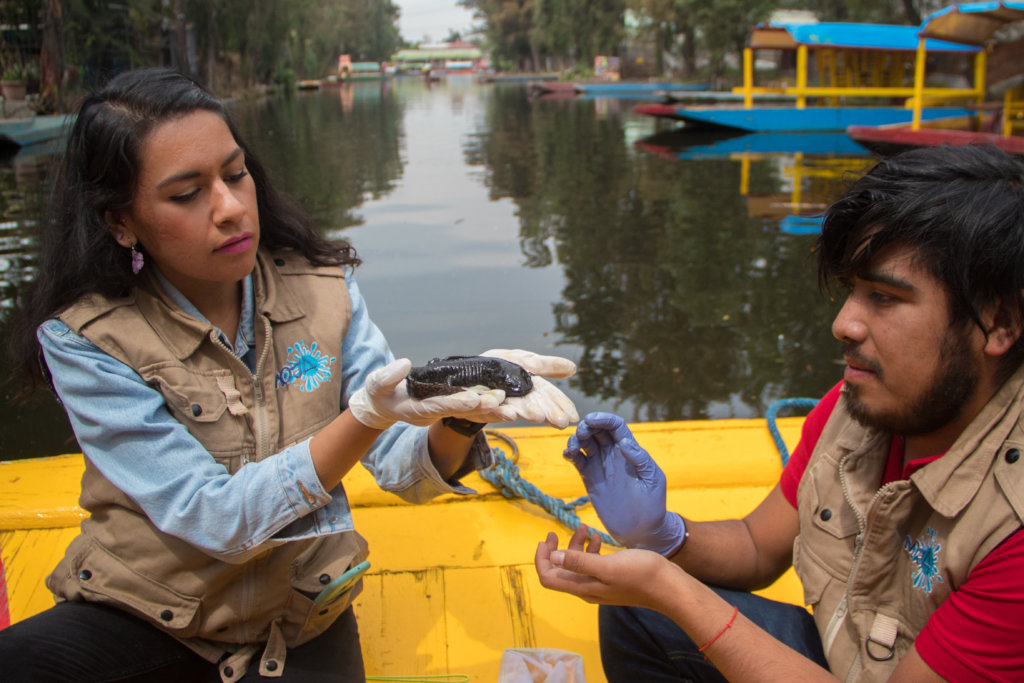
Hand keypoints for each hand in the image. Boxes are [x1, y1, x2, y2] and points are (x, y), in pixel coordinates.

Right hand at [348, 358, 503, 428]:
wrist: (384, 406)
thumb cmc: (380, 394)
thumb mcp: (377, 385)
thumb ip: (388, 376)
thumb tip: (404, 364)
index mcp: (418, 408)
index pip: (440, 405)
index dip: (456, 402)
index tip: (473, 398)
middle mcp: (436, 411)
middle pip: (462, 411)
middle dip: (483, 409)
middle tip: (503, 405)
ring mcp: (444, 410)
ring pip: (471, 412)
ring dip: (491, 411)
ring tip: (513, 409)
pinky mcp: (450, 405)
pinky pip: (472, 407)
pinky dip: (488, 406)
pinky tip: (507, 402)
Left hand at [458, 349, 578, 428]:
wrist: (462, 372)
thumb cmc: (496, 366)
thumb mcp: (523, 361)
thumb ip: (545, 366)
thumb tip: (573, 368)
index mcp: (529, 388)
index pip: (550, 397)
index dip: (562, 406)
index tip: (574, 416)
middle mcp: (516, 399)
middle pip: (535, 406)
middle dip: (547, 413)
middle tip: (560, 421)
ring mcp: (498, 404)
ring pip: (514, 410)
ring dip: (526, 413)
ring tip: (538, 416)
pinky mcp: (479, 407)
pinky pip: (489, 409)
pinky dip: (499, 411)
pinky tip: (509, 413)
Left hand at [535, 526, 680, 609]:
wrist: (668, 586)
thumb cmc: (640, 574)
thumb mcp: (607, 566)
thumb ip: (579, 562)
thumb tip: (554, 557)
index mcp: (582, 587)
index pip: (548, 578)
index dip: (541, 560)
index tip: (545, 541)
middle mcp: (588, 588)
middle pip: (560, 570)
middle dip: (555, 550)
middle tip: (555, 532)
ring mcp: (600, 583)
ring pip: (577, 564)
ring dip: (576, 545)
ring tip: (585, 528)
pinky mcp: (611, 577)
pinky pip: (593, 563)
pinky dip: (591, 549)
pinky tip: (598, 538)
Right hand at [563, 412, 684, 554]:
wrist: (642, 530)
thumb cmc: (654, 504)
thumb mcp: (653, 480)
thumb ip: (641, 459)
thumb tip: (625, 442)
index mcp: (630, 451)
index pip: (616, 426)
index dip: (604, 419)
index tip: (591, 419)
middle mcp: (614, 454)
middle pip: (597, 431)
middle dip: (587, 426)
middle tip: (582, 433)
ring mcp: (601, 466)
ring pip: (585, 443)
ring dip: (576, 439)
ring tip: (573, 447)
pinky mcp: (590, 479)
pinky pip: (578, 461)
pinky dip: (570, 454)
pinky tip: (568, 455)